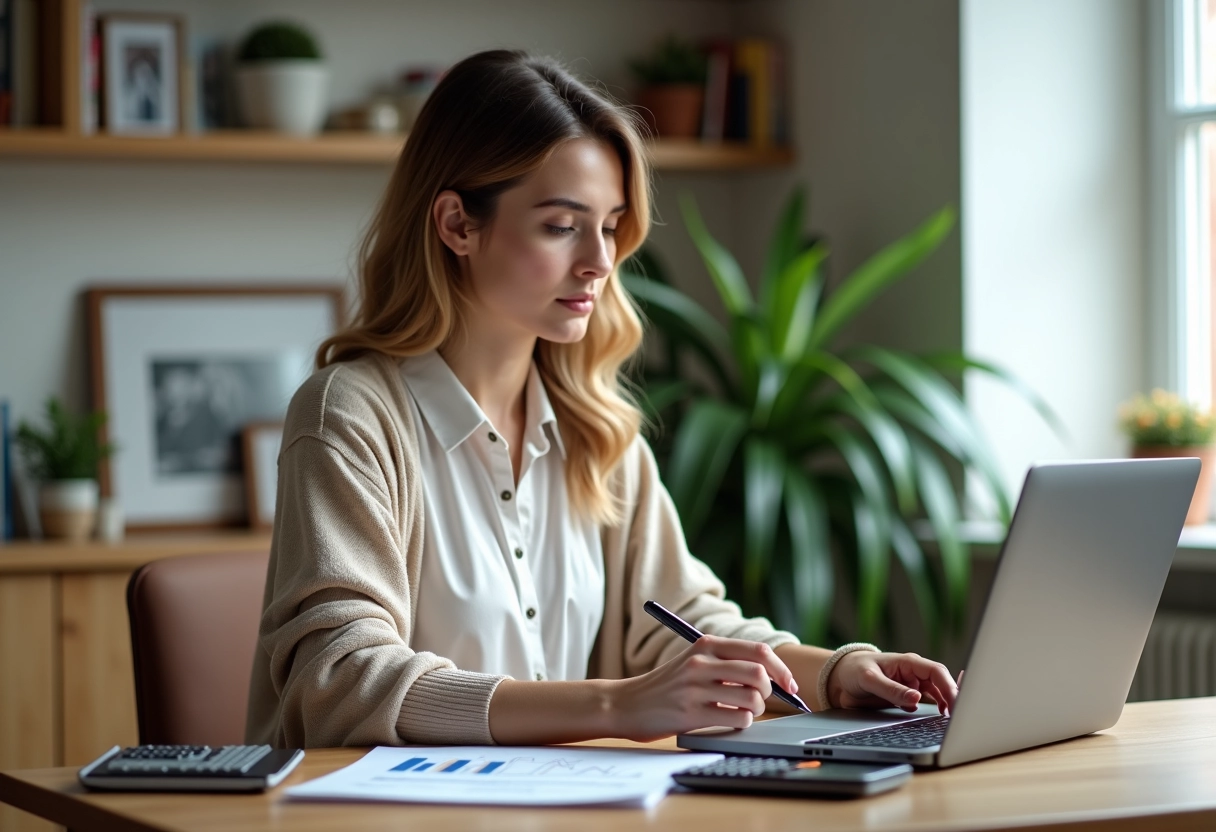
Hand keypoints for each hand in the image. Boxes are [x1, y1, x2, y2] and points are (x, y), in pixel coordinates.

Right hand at [608, 636, 797, 741]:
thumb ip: (726, 663)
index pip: (759, 651)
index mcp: (706, 645)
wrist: (625, 703)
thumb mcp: (693, 662)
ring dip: (755, 710)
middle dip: (770, 692)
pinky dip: (741, 723)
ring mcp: (695, 688)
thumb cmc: (666, 685)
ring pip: (752, 699)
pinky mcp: (691, 714)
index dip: (781, 669)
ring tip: (742, 712)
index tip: (789, 685)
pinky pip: (737, 719)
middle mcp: (701, 663)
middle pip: (759, 674)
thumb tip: (774, 677)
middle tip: (761, 700)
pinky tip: (727, 720)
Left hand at [826, 651, 958, 714]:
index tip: (955, 704)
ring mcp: (912, 686)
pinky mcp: (907, 698)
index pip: (936, 672)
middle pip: (942, 684)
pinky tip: (934, 721)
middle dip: (952, 698)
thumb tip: (916, 698)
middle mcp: (913, 674)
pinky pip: (926, 704)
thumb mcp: (869, 679)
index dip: (949, 687)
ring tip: (949, 721)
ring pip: (937, 695)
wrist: (840, 679)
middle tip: (959, 717)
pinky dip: (932, 712)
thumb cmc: (854, 670)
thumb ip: (891, 689)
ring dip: (945, 706)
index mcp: (908, 663)